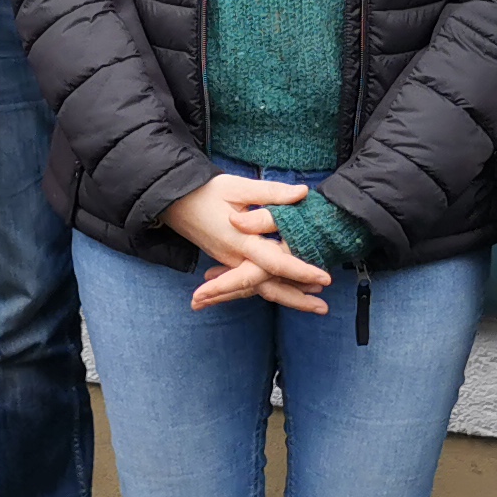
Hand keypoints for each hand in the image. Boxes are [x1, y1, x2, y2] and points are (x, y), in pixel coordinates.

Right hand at [158, 173, 330, 315]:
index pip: (275, 261)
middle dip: (297, 300)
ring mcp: (229, 262)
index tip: (324, 278)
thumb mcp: (238, 187)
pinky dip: (268, 290)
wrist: (172, 202)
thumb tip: (303, 193)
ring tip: (312, 305)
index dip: (300, 271)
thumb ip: (272, 193)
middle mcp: (235, 258)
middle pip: (268, 287)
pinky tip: (284, 294)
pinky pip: (249, 283)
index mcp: (240, 241)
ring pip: (259, 288)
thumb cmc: (205, 191)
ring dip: (287, 297)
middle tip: (323, 309)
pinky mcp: (227, 261)